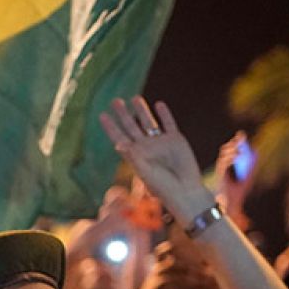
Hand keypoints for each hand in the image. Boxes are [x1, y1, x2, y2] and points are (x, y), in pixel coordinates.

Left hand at [100, 97, 215, 219]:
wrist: (185, 191)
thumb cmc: (163, 187)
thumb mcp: (145, 172)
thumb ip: (133, 157)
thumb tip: (118, 143)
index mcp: (135, 156)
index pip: (119, 138)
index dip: (111, 127)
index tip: (102, 115)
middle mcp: (146, 148)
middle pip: (131, 127)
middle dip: (123, 114)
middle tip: (115, 101)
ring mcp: (161, 143)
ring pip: (149, 123)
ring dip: (142, 111)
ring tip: (135, 98)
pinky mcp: (176, 140)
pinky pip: (169, 124)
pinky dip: (164, 114)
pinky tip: (159, 104)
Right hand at [215, 131, 254, 227]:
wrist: (232, 205)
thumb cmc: (238, 193)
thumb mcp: (248, 177)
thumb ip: (251, 166)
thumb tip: (256, 153)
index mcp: (228, 167)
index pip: (230, 151)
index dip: (235, 142)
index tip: (241, 135)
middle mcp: (223, 167)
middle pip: (226, 150)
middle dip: (233, 143)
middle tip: (240, 137)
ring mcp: (220, 171)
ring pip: (223, 155)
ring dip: (232, 150)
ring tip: (240, 149)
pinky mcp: (220, 176)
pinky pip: (223, 163)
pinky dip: (230, 158)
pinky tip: (237, 156)